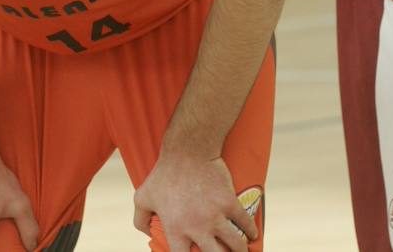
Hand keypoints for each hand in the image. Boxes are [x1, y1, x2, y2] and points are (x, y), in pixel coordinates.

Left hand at [133, 151, 257, 251]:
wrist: (187, 150)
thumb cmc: (163, 173)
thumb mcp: (142, 197)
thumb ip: (140, 220)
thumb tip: (148, 233)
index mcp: (175, 229)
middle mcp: (197, 227)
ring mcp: (215, 215)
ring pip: (234, 244)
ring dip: (239, 251)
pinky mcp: (229, 201)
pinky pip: (245, 221)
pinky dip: (251, 231)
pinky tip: (252, 235)